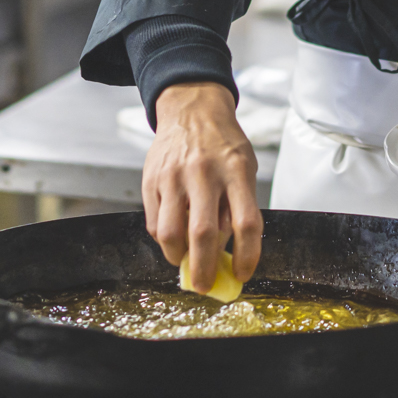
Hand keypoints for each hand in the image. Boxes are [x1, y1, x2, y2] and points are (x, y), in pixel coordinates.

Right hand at [143, 82, 262, 292]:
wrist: (191, 109)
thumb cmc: (223, 145)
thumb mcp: (243, 168)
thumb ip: (237, 207)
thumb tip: (226, 254)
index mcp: (236, 170)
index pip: (246, 223)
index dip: (247, 256)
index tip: (242, 274)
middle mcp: (204, 173)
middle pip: (204, 234)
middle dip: (205, 270)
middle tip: (205, 287)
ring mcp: (173, 176)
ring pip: (170, 233)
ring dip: (178, 258)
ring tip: (185, 261)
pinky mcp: (151, 180)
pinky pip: (153, 223)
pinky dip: (164, 240)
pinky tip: (173, 237)